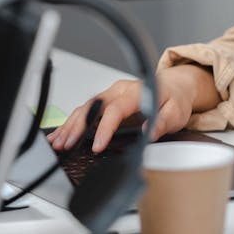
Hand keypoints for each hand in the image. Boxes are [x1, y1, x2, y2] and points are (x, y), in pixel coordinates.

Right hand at [47, 64, 217, 152]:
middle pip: (93, 107)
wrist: (174, 87)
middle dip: (77, 126)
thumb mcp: (175, 112)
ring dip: (70, 125)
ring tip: (58, 142)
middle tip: (66, 144)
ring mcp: (110, 95)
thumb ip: (162, 122)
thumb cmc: (173, 99)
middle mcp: (119, 91)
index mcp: (135, 91)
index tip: (97, 145)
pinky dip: (71, 122)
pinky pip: (86, 111)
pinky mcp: (106, 102)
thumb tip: (149, 132)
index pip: (115, 109)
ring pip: (85, 108)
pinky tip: (60, 133)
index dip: (104, 128)